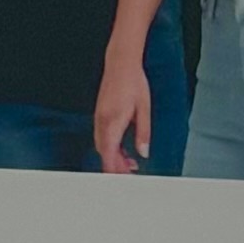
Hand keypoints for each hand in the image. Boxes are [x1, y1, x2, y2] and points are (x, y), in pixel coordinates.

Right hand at [93, 39, 155, 172]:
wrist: (121, 64)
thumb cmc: (134, 83)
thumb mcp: (144, 109)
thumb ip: (143, 133)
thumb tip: (143, 153)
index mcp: (113, 122)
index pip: (109, 154)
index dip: (115, 170)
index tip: (125, 178)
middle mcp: (102, 122)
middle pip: (104, 153)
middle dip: (116, 166)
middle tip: (133, 172)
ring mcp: (99, 119)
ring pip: (102, 146)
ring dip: (114, 157)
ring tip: (131, 161)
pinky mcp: (100, 116)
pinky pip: (102, 138)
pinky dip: (111, 147)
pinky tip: (122, 149)